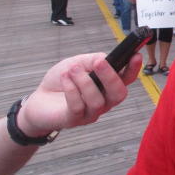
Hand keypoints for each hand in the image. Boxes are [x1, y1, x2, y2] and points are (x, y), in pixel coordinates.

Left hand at [15, 52, 142, 136]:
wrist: (38, 100)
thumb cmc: (61, 81)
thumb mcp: (77, 63)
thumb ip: (92, 60)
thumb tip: (106, 58)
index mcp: (108, 86)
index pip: (127, 79)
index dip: (133, 68)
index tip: (135, 55)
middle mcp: (104, 101)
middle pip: (119, 94)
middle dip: (110, 77)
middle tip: (98, 63)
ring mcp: (91, 113)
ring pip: (97, 101)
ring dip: (84, 81)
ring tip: (72, 70)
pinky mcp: (75, 120)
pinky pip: (78, 106)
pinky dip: (71, 89)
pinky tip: (64, 79)